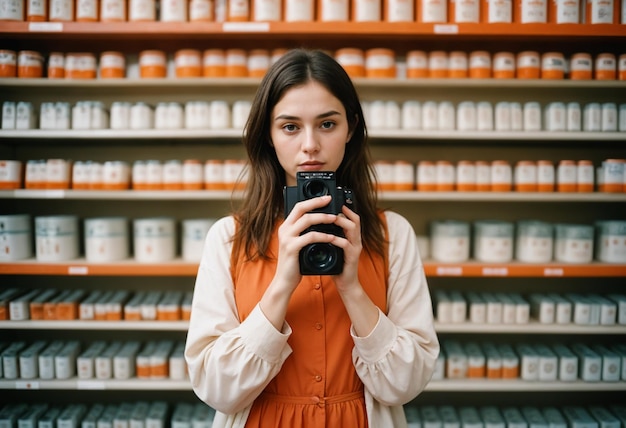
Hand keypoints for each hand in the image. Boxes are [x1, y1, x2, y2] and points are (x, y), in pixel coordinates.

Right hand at [260, 195, 340, 330]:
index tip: (326, 198)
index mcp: (286, 227)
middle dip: (317, 203)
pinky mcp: (291, 248)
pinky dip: (322, 235)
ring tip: (334, 218)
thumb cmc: (294, 263)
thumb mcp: (298, 244)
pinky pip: (309, 237)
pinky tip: (331, 237)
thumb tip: (320, 222)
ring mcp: (287, 238)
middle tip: (331, 201)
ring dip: (322, 218)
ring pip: (306, 221)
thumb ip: (305, 233)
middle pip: (301, 208)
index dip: (312, 201)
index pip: (298, 207)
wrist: (284, 281)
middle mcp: (284, 229)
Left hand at [330, 204, 361, 291]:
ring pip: (353, 229)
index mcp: (350, 236)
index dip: (343, 207)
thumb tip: (314, 224)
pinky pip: (346, 245)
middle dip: (343, 211)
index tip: (330, 201)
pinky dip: (337, 239)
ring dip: (341, 222)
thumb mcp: (332, 247)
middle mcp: (355, 240)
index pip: (351, 216)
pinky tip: (328, 237)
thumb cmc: (336, 265)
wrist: (345, 284)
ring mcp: (355, 248)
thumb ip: (328, 236)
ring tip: (330, 218)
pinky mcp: (352, 257)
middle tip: (330, 205)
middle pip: (355, 219)